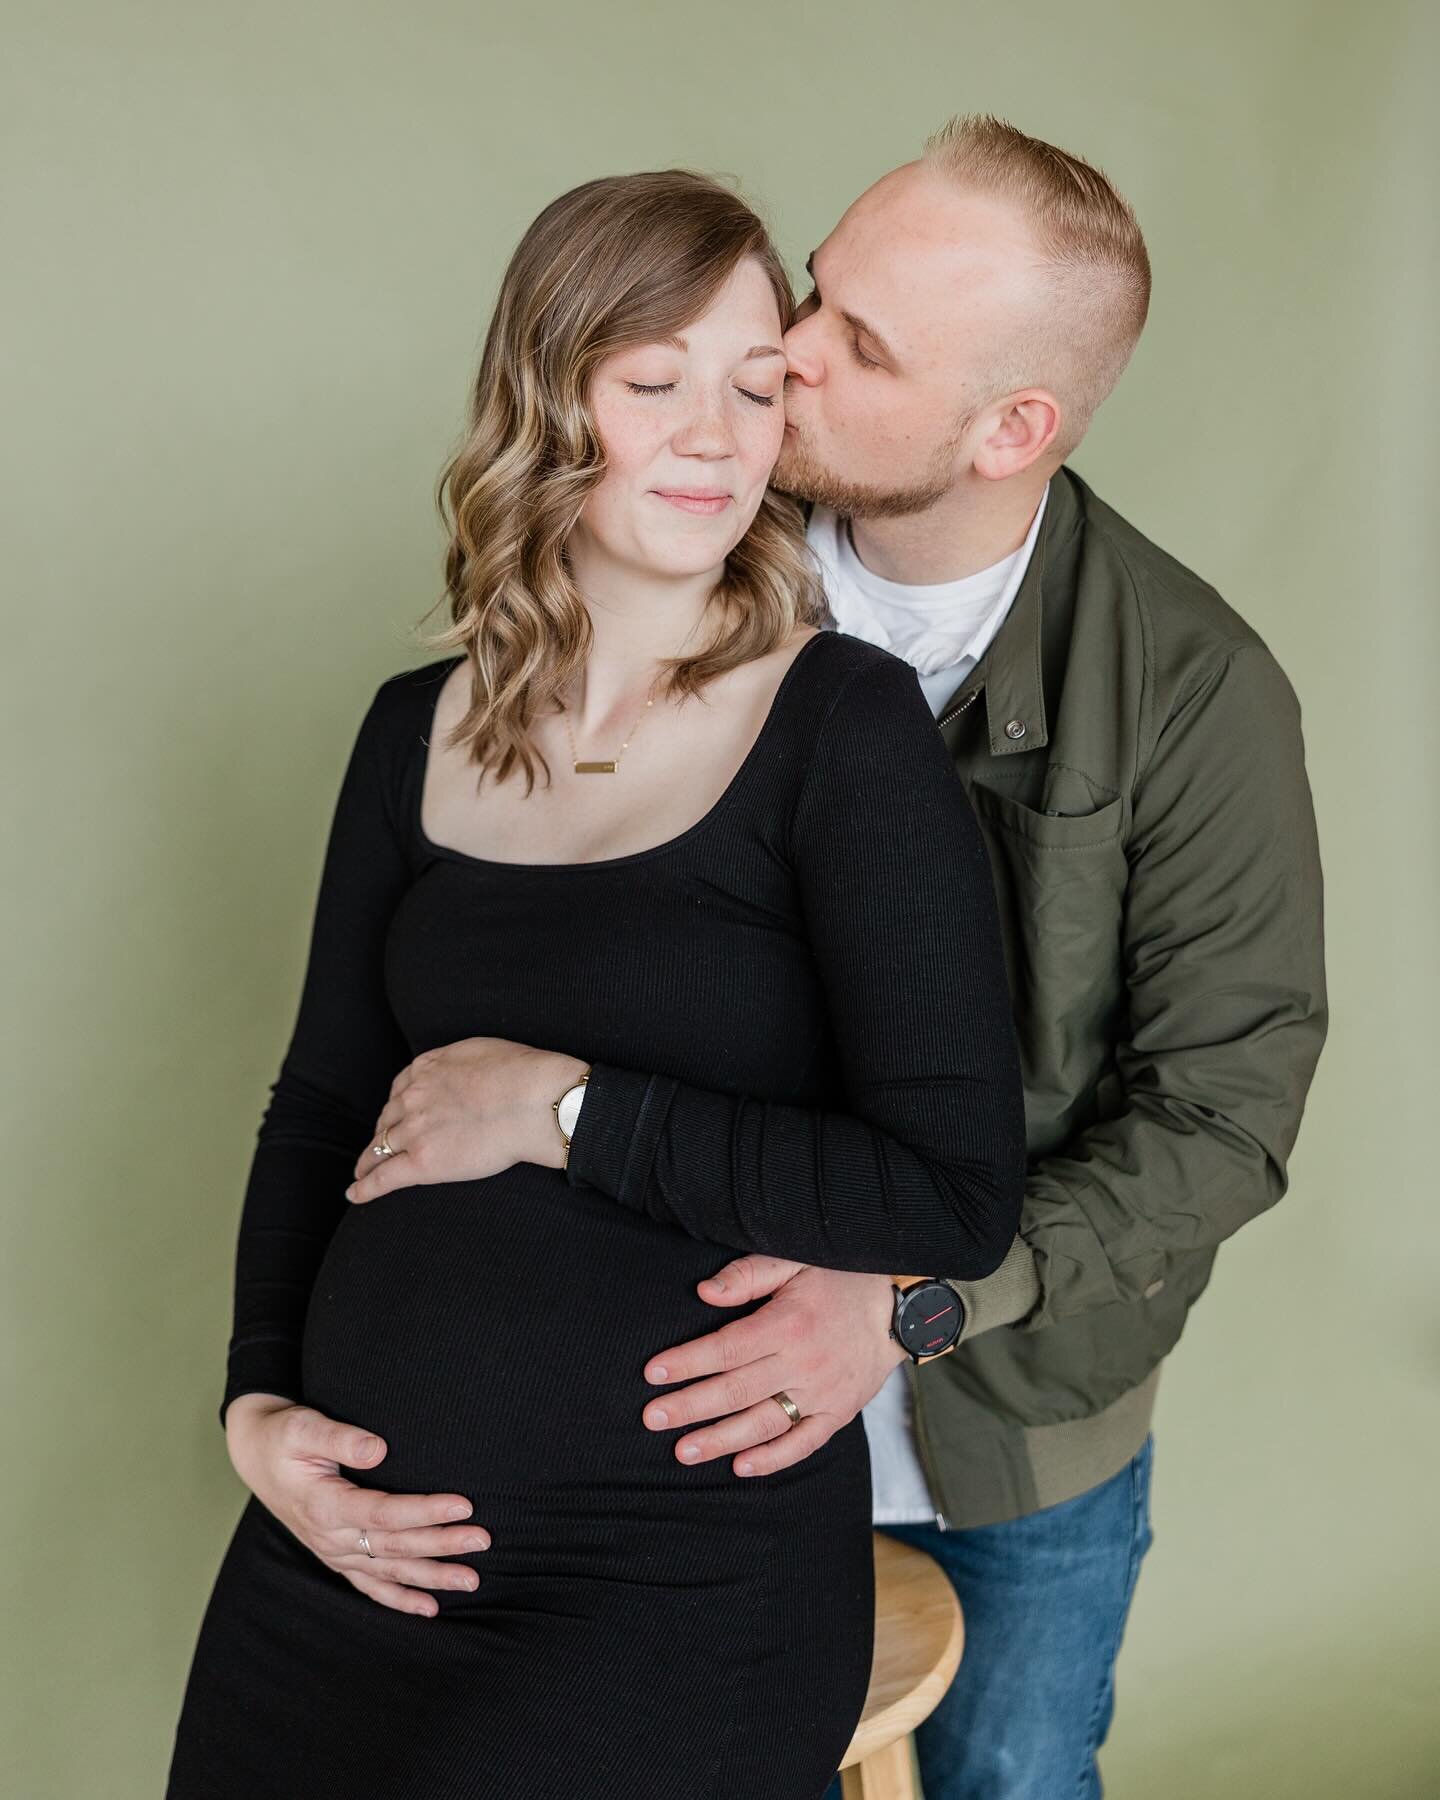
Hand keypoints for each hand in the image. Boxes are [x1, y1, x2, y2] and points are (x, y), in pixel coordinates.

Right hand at [223, 1393, 492, 1617]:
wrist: (256, 1455)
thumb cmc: (283, 1437)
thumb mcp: (304, 1428)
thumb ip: (340, 1438)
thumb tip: (378, 1449)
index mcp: (325, 1506)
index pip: (384, 1514)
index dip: (425, 1511)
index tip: (464, 1505)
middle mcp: (331, 1538)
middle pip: (395, 1547)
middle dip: (441, 1545)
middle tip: (483, 1540)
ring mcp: (334, 1552)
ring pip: (389, 1572)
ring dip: (431, 1577)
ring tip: (471, 1580)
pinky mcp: (337, 1555)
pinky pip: (371, 1585)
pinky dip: (400, 1599)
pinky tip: (430, 1608)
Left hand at [345, 1040, 585, 1201]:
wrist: (532, 1101)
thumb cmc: (520, 1073)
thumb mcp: (479, 1050)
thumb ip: (456, 1061)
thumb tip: (457, 1071)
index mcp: (426, 1069)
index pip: (399, 1090)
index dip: (395, 1107)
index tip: (395, 1117)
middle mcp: (413, 1097)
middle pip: (387, 1119)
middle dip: (382, 1133)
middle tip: (380, 1147)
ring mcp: (415, 1130)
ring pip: (380, 1148)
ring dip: (368, 1160)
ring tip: (362, 1173)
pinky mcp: (423, 1162)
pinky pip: (384, 1177)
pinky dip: (365, 1187)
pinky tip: (354, 1195)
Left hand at [641, 1258, 905, 1475]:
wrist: (900, 1306)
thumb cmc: (840, 1277)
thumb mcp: (795, 1260)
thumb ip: (749, 1274)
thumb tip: (704, 1293)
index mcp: (788, 1323)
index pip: (726, 1349)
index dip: (687, 1362)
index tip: (653, 1374)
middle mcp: (804, 1362)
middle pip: (736, 1391)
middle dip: (690, 1407)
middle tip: (652, 1419)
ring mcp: (823, 1392)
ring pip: (764, 1423)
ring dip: (720, 1440)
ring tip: (683, 1452)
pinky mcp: (839, 1412)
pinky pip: (803, 1443)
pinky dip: (772, 1458)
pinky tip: (741, 1467)